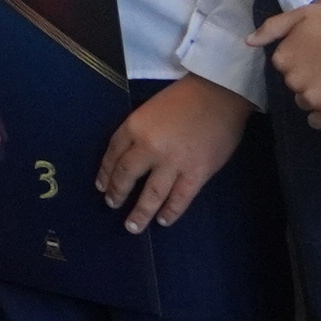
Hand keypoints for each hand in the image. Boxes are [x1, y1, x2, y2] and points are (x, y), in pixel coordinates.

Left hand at [95, 76, 252, 229]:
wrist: (219, 94)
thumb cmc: (184, 98)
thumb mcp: (149, 109)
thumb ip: (138, 132)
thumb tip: (129, 157)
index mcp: (135, 127)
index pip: (113, 154)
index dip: (105, 173)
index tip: (101, 186)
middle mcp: (149, 147)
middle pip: (126, 176)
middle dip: (117, 193)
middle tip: (112, 205)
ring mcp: (173, 163)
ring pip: (152, 194)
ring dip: (141, 212)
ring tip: (133, 226)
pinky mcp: (197, 172)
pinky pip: (180, 197)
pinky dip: (171, 211)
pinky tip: (163, 220)